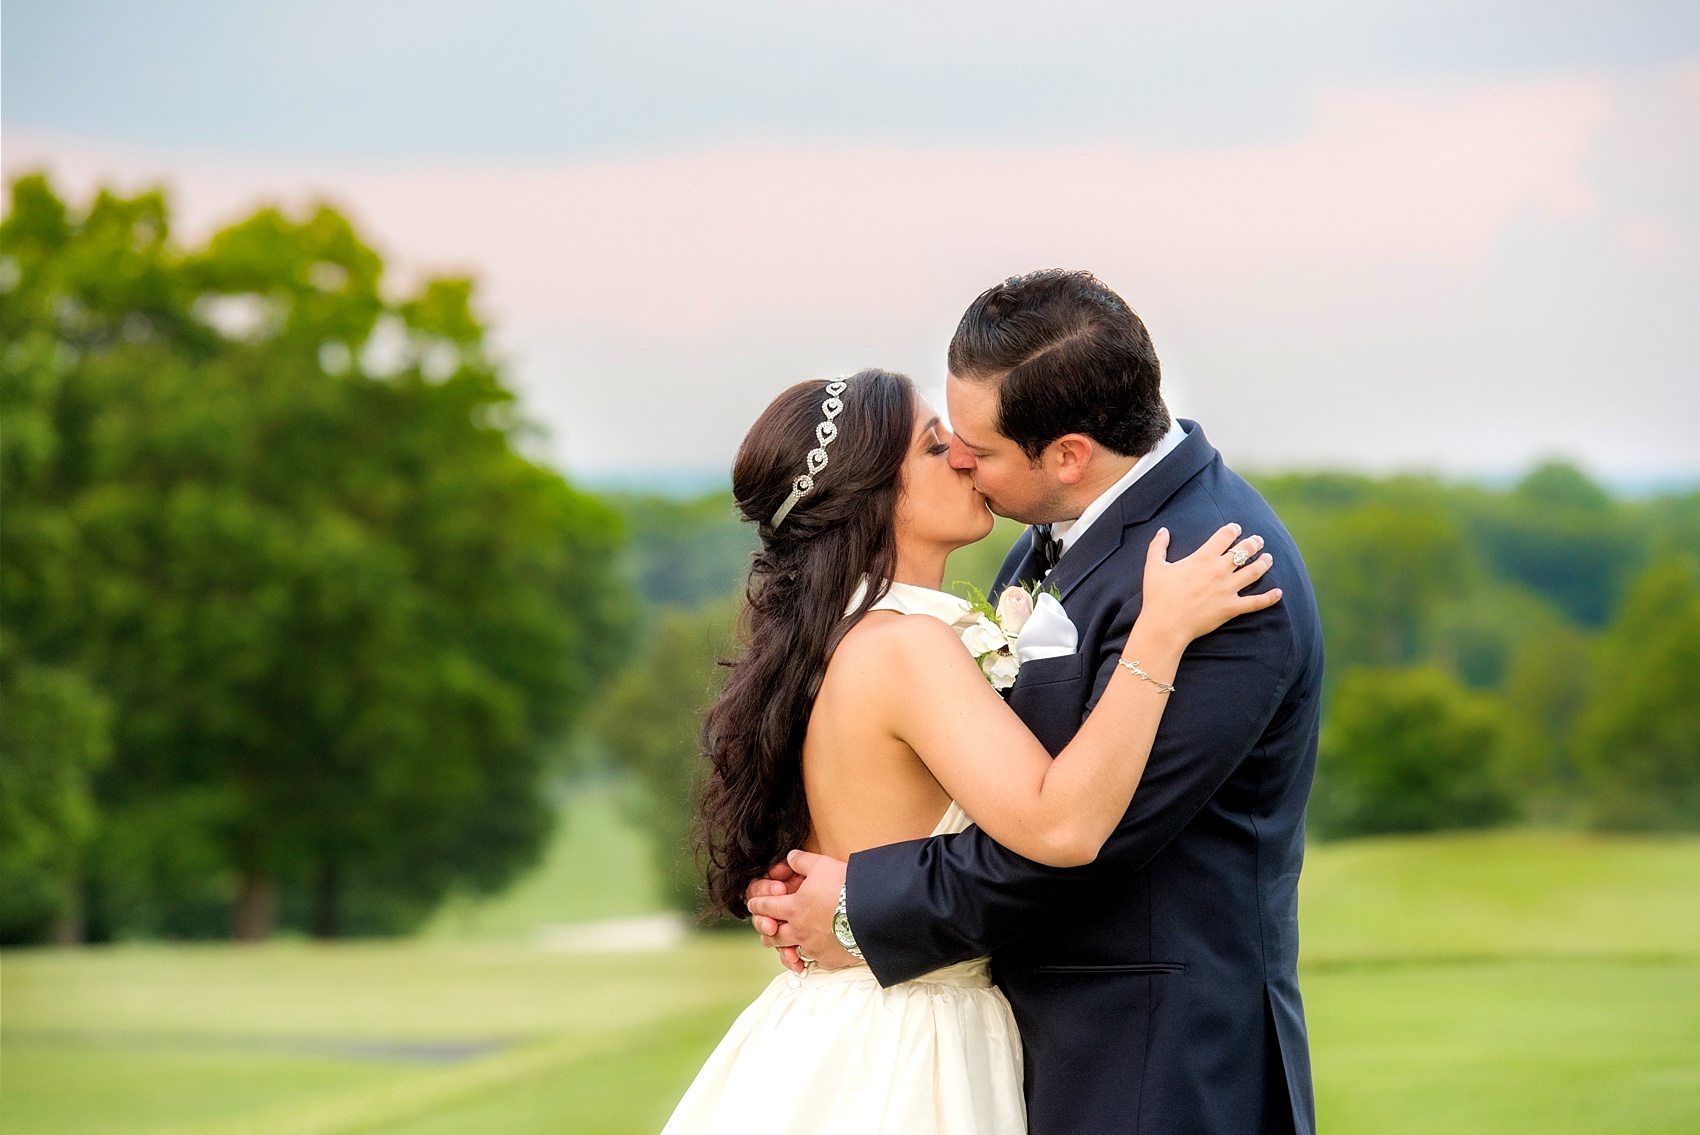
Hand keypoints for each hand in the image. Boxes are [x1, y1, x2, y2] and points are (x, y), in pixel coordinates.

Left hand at [744, 850, 853, 972]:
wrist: (872, 912)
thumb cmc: (845, 886)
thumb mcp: (821, 865)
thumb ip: (802, 861)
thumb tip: (790, 857)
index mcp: (793, 908)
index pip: (767, 907)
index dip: (758, 905)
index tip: (753, 905)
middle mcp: (799, 931)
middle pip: (774, 935)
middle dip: (767, 931)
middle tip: (766, 929)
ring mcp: (814, 948)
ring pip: (793, 950)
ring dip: (788, 947)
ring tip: (787, 947)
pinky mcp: (829, 959)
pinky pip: (816, 960)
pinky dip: (813, 956)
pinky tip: (815, 954)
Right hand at [1139, 523, 1280, 646]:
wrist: (1166, 624)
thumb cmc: (1158, 596)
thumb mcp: (1153, 566)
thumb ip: (1158, 546)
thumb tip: (1163, 530)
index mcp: (1203, 558)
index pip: (1225, 536)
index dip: (1233, 529)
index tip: (1236, 529)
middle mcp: (1219, 570)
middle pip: (1244, 550)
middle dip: (1254, 543)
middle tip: (1258, 541)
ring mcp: (1228, 589)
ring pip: (1254, 571)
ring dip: (1264, 563)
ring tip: (1268, 558)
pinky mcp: (1232, 608)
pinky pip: (1256, 602)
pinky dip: (1270, 598)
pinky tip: (1278, 593)